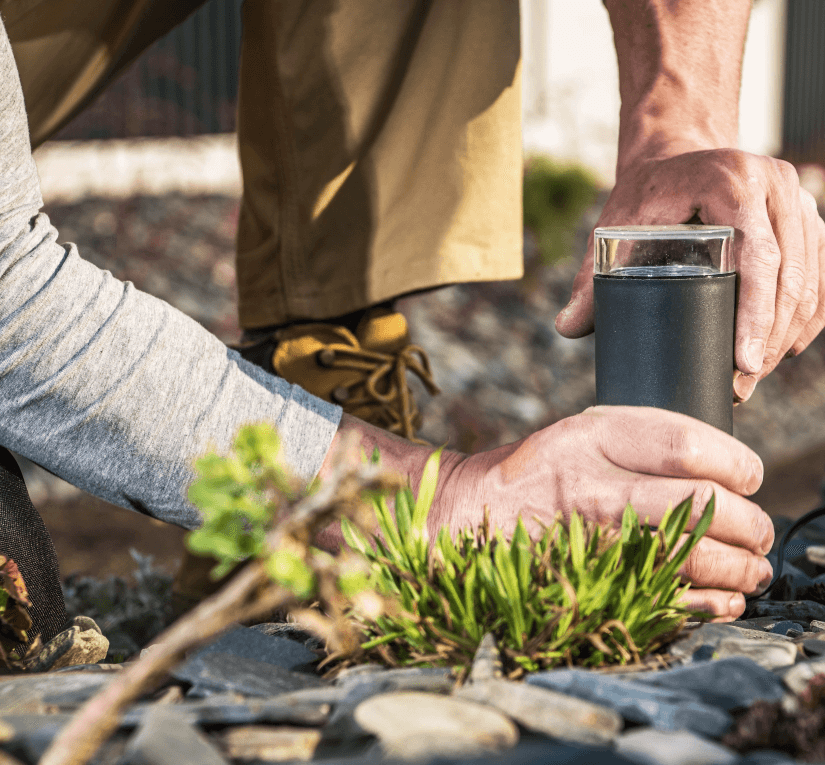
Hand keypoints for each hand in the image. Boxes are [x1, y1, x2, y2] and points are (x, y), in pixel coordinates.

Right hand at [434, 406, 772, 620]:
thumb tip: (721, 464)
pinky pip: (667, 599)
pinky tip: (724, 598)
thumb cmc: (535, 472)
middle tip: (758, 529)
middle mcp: (593, 484)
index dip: (737, 463)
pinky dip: (711, 604)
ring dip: (740, 566)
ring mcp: (590, 538)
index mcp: (591, 436)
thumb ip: (642, 438)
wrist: (470, 514)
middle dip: (750, 521)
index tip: (749, 476)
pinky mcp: (587, 579)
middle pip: (701, 502)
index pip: (687, 445)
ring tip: (751, 565)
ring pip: (693, 555)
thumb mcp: (579, 430)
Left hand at [555, 149, 824, 402]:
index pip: (757, 256)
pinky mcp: (807, 216)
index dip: (755, 315)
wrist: (676, 156)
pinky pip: (820, 270)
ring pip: (811, 276)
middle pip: (791, 274)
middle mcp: (776, 184)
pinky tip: (788, 347)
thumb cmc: (645, 194)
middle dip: (771, 336)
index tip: (743, 363)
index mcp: (732, 181)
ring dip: (789, 331)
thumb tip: (567, 328)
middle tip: (745, 383)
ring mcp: (798, 199)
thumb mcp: (615, 226)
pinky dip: (808, 312)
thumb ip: (592, 276)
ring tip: (758, 374)